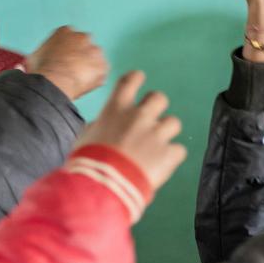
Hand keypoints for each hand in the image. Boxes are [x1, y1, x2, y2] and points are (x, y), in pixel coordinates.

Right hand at [26, 25, 109, 101]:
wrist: (55, 80)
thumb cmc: (41, 69)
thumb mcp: (32, 58)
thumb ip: (36, 58)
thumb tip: (22, 68)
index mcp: (65, 31)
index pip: (68, 38)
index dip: (65, 52)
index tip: (61, 61)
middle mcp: (83, 37)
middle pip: (83, 47)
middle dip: (79, 57)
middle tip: (71, 71)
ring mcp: (95, 51)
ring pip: (93, 60)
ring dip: (88, 68)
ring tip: (76, 81)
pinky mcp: (103, 66)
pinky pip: (100, 74)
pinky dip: (94, 80)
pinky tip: (83, 86)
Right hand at [73, 71, 188, 197]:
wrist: (104, 184)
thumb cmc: (88, 161)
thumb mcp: (84, 138)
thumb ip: (98, 127)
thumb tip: (99, 127)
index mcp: (116, 109)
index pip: (130, 80)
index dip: (136, 78)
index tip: (138, 79)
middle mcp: (139, 116)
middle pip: (159, 98)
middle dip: (156, 107)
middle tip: (150, 121)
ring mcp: (157, 133)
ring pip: (174, 122)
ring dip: (167, 133)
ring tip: (156, 148)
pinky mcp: (169, 153)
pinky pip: (178, 150)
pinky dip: (171, 157)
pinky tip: (161, 166)